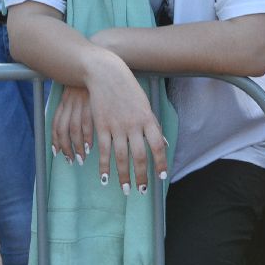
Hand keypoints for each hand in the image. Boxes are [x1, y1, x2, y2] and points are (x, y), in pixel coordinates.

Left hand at [52, 86, 93, 163]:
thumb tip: (73, 127)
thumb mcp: (79, 92)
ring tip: (82, 158)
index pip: (56, 124)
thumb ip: (74, 107)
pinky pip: (88, 125)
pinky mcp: (96, 105)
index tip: (57, 152)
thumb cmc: (94, 80)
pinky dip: (87, 138)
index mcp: (66, 100)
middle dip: (65, 148)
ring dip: (77, 147)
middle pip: (63, 130)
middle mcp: (72, 103)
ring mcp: (83, 104)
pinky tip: (91, 146)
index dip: (55, 140)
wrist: (104, 65)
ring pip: (74, 130)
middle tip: (70, 160)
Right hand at [82, 55, 168, 192]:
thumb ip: (152, 124)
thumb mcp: (145, 104)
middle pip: (140, 156)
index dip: (160, 163)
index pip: (158, 146)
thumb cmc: (128, 88)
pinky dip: (104, 166)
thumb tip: (163, 143)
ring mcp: (117, 126)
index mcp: (147, 119)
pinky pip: (104, 151)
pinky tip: (104, 178)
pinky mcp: (102, 126)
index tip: (162, 176)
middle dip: (142, 176)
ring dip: (124, 176)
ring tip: (126, 190)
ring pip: (121, 157)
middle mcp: (134, 125)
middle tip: (142, 190)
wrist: (106, 74)